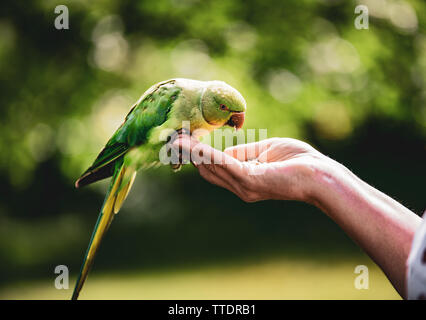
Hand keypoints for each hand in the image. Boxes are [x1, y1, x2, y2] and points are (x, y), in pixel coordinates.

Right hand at [173, 135, 327, 202]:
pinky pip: (226, 165)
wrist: (322, 175)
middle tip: (174, 140)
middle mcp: (240, 187)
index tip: (183, 142)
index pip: (213, 169)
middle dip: (190, 155)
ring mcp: (245, 186)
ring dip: (195, 154)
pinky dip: (210, 155)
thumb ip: (244, 152)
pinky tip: (197, 146)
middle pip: (207, 170)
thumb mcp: (265, 152)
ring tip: (178, 141)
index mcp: (243, 180)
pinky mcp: (252, 181)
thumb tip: (225, 151)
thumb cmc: (299, 161)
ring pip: (212, 168)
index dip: (198, 156)